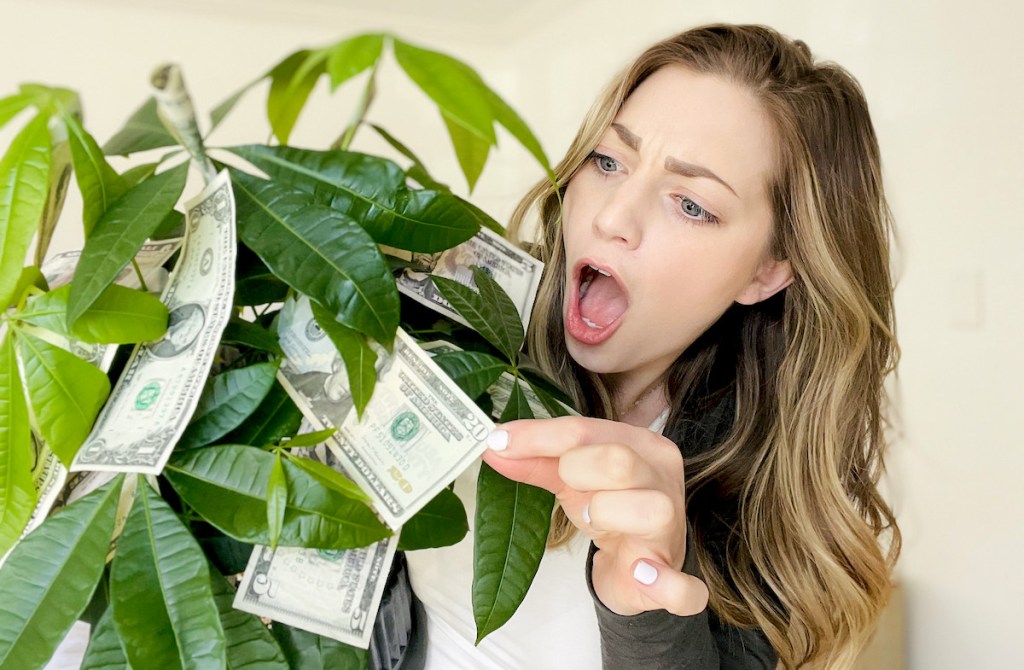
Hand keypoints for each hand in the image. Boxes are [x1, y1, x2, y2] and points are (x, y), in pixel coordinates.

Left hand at [482, 416, 708, 616]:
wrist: (635, 569)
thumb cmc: (608, 509)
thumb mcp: (571, 479)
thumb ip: (535, 461)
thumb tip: (495, 445)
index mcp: (642, 446)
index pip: (585, 430)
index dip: (538, 437)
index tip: (497, 442)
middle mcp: (664, 479)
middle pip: (617, 461)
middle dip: (578, 474)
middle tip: (569, 493)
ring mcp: (673, 528)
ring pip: (650, 509)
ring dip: (607, 515)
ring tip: (595, 522)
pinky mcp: (673, 577)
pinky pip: (682, 586)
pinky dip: (665, 584)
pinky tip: (642, 575)